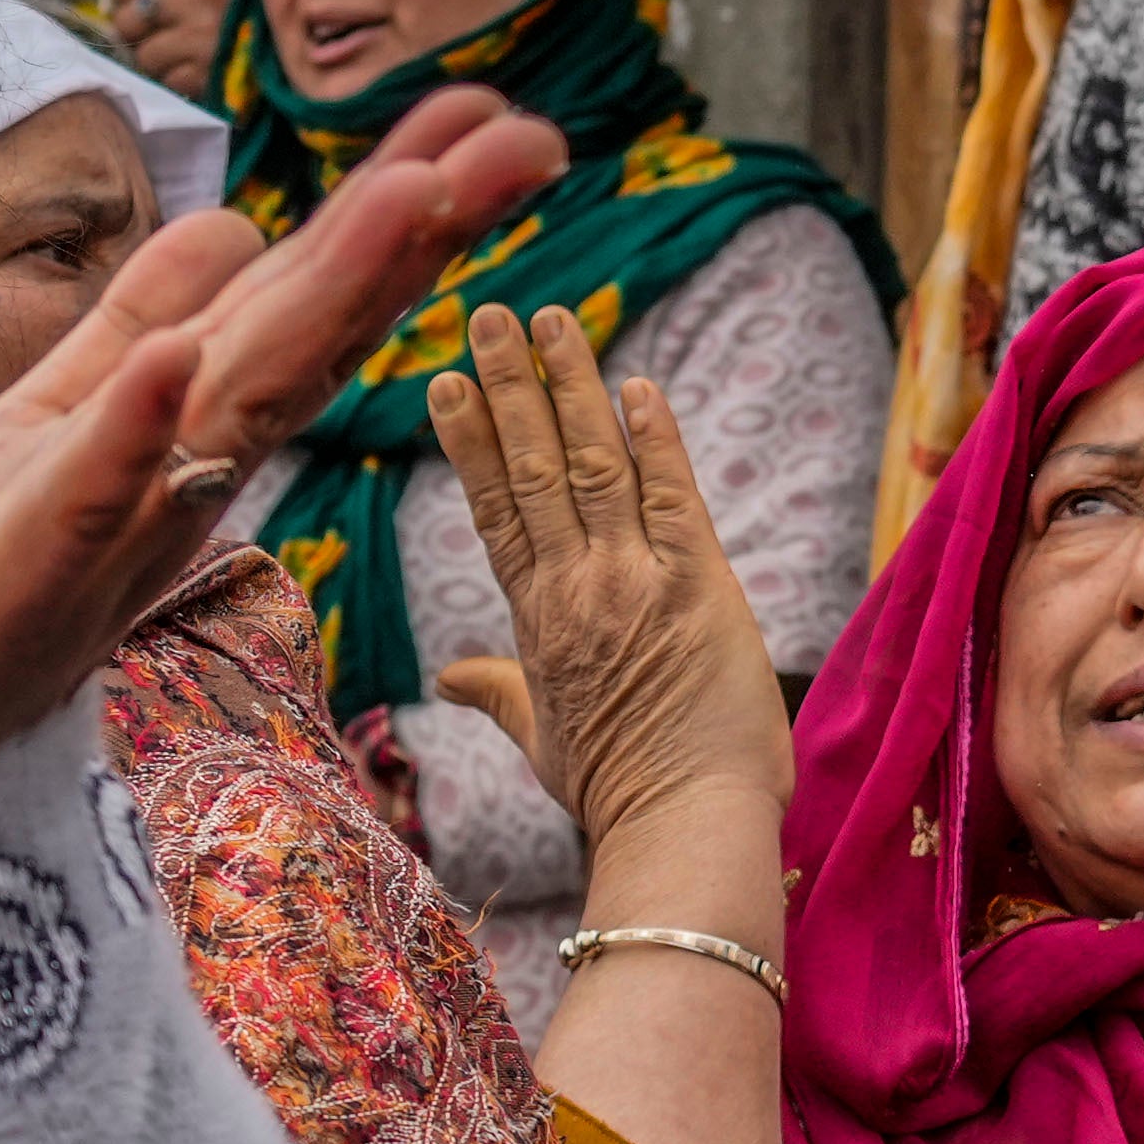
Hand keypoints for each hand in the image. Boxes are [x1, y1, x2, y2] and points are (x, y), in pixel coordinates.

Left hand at [0, 88, 566, 852]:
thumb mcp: (50, 426)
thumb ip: (136, 333)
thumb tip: (235, 223)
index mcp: (175, 433)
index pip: (302, 302)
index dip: (394, 210)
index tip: (495, 119)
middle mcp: (167, 481)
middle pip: (305, 338)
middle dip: (409, 236)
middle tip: (526, 141)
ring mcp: (97, 534)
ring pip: (230, 403)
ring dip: (318, 304)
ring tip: (406, 200)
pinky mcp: (8, 583)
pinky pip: (79, 499)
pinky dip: (131, 432)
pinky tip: (176, 359)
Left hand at [98, 0, 232, 83]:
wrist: (290, 28)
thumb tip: (106, 0)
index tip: (143, 4)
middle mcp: (189, 2)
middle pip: (125, 23)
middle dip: (137, 31)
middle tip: (158, 32)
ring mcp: (199, 42)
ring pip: (144, 58)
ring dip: (158, 59)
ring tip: (181, 51)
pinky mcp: (207, 76)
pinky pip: (169, 82)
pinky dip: (179, 79)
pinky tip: (197, 68)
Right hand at [427, 299, 793, 855]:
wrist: (683, 829)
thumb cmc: (618, 793)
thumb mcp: (542, 742)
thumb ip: (496, 694)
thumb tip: (451, 677)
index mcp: (536, 621)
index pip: (494, 510)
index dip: (470, 441)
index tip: (444, 382)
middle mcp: (575, 588)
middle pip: (532, 468)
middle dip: (507, 386)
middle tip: (486, 315)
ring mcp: (634, 581)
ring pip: (592, 463)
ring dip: (570, 386)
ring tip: (548, 319)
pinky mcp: (699, 584)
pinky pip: (670, 494)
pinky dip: (655, 438)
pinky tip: (635, 385)